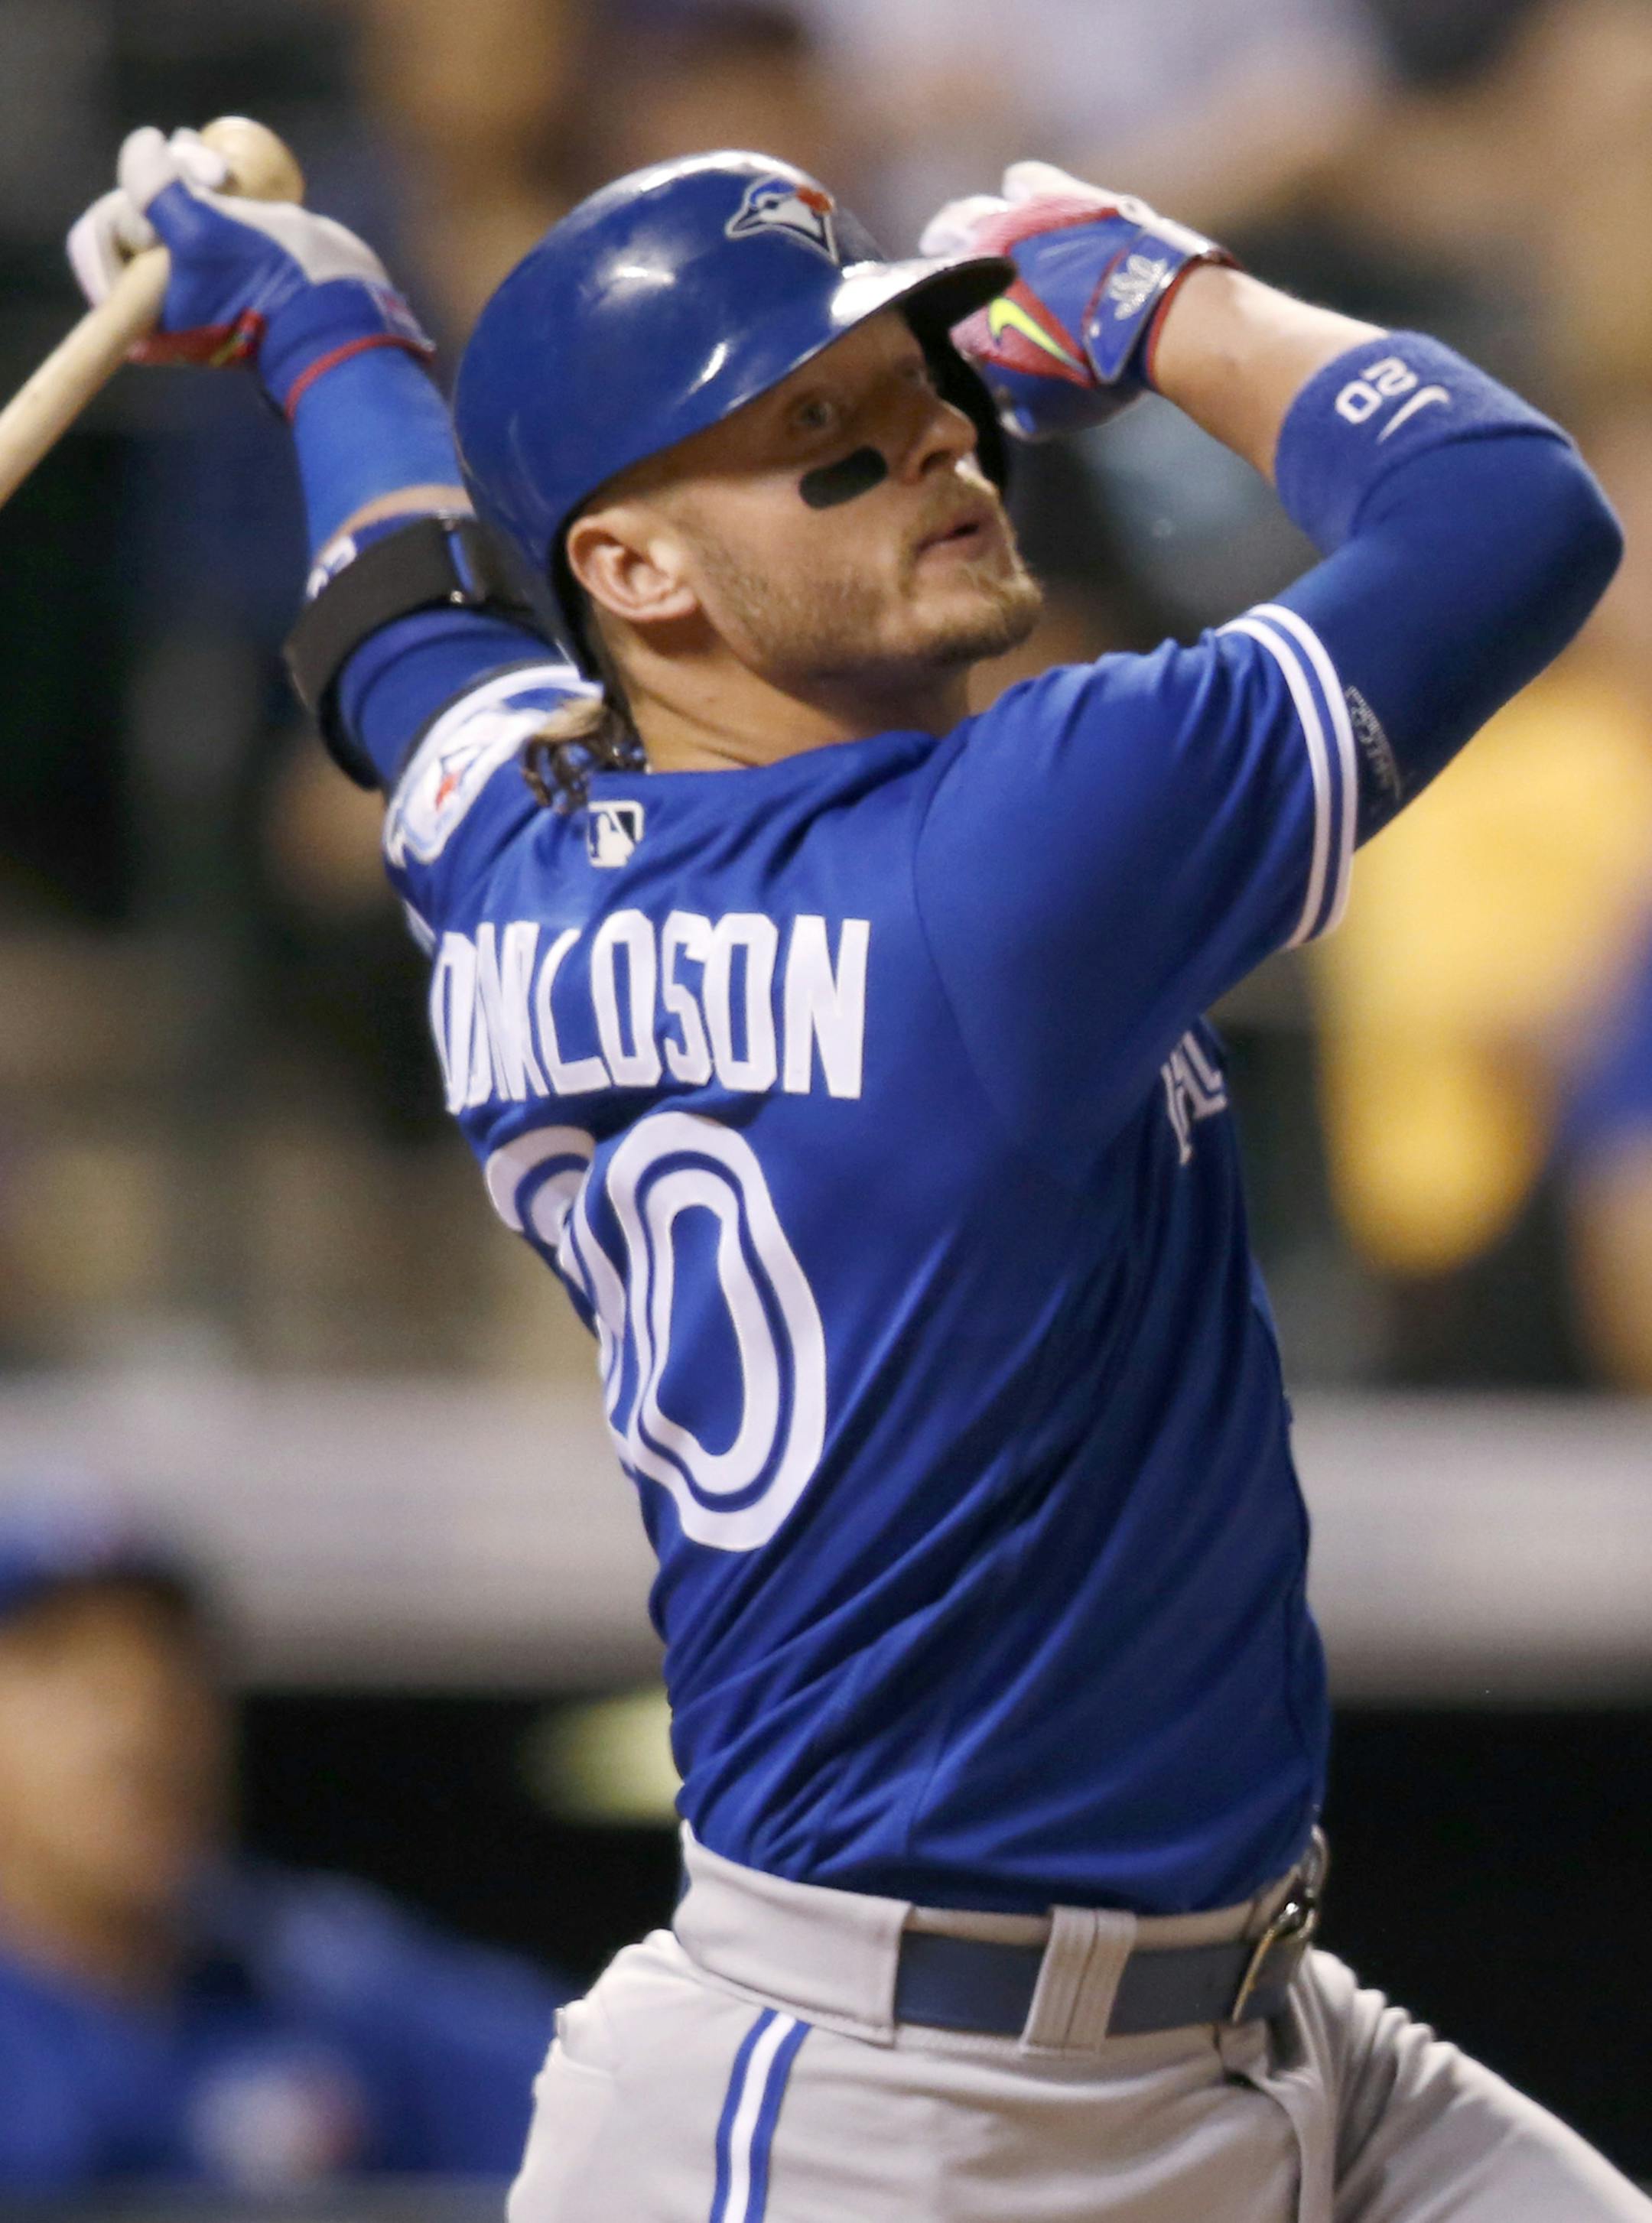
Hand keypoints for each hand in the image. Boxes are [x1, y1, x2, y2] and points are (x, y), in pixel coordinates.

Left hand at [67, 126, 430, 413]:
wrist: (344, 315)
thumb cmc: (272, 285)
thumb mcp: (203, 232)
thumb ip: (154, 187)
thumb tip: (140, 144)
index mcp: (143, 315)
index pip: (101, 237)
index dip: (127, 203)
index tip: (169, 205)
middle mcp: (162, 303)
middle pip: (134, 213)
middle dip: (165, 181)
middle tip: (212, 174)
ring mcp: (196, 285)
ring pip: (168, 207)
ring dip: (188, 175)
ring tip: (223, 170)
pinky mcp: (227, 268)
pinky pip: (199, 212)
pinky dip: (207, 186)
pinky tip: (223, 170)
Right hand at [920, 161, 1232, 439]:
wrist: (1155, 316)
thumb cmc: (1098, 373)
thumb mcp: (1050, 413)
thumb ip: (1017, 413)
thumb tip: (1008, 412)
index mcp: (969, 320)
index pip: (935, 325)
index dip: (938, 334)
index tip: (947, 342)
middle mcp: (978, 265)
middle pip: (936, 261)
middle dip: (934, 275)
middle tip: (936, 280)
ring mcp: (1015, 221)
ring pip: (968, 213)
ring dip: (961, 227)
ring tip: (962, 234)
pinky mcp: (1057, 194)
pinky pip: (1024, 180)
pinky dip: (1017, 191)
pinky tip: (1019, 195)